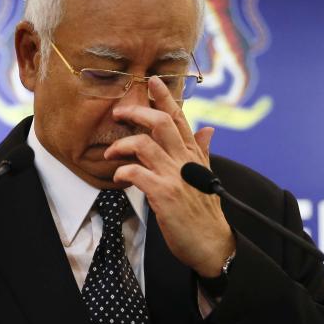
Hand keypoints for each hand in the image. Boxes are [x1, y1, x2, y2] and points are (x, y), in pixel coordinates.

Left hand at [104, 78, 235, 276]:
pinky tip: (118, 175)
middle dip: (136, 112)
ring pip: (145, 144)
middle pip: (161, 122)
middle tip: (119, 112)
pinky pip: (137, 173)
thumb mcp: (207, 176)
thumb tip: (208, 128)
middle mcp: (185, 160)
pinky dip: (123, 170)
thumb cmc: (205, 212)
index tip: (152, 79)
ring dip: (122, 144)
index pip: (179, 118)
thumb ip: (202, 150)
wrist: (212, 244)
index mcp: (194, 155)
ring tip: (111, 152)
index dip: (165, 97)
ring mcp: (175, 176)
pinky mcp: (164, 194)